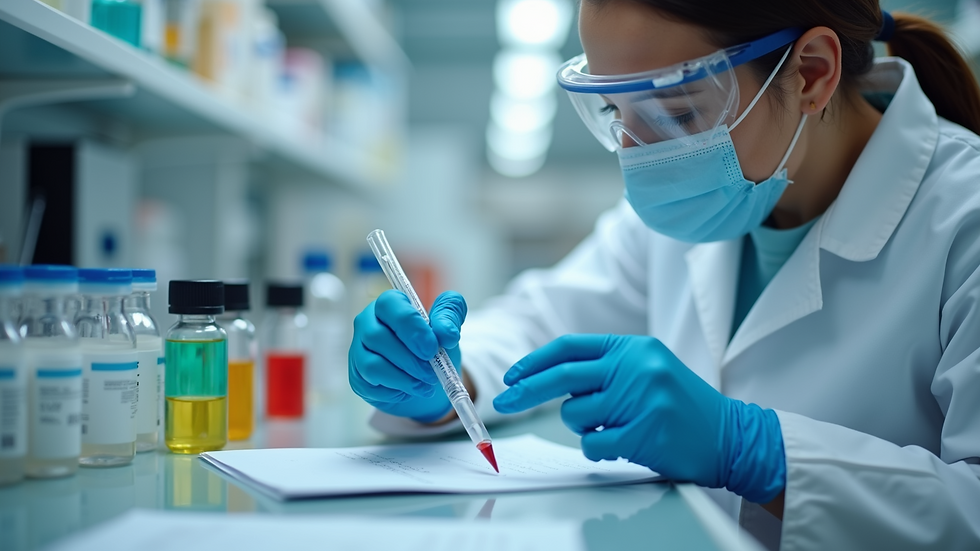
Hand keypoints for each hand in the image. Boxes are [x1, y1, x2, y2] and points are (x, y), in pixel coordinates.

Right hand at [349, 290, 465, 422]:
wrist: (426, 379)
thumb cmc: (431, 346)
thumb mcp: (446, 327)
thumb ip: (450, 316)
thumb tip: (446, 332)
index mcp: (389, 304)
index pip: (389, 304)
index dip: (411, 326)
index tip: (432, 347)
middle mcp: (367, 322)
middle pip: (377, 337)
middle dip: (410, 359)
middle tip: (432, 372)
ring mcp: (358, 350)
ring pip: (373, 364)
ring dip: (405, 378)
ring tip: (426, 383)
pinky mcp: (357, 376)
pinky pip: (371, 384)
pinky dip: (396, 390)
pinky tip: (410, 389)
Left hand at [492, 334, 784, 502]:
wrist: (730, 436)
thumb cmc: (679, 405)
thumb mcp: (646, 368)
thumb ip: (603, 368)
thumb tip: (542, 376)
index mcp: (632, 347)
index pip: (569, 347)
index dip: (534, 362)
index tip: (511, 376)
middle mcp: (635, 367)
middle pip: (562, 376)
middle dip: (525, 391)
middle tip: (503, 402)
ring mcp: (641, 400)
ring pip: (576, 414)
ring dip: (583, 426)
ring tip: (615, 426)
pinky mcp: (643, 433)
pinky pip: (593, 444)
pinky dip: (598, 448)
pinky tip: (623, 443)